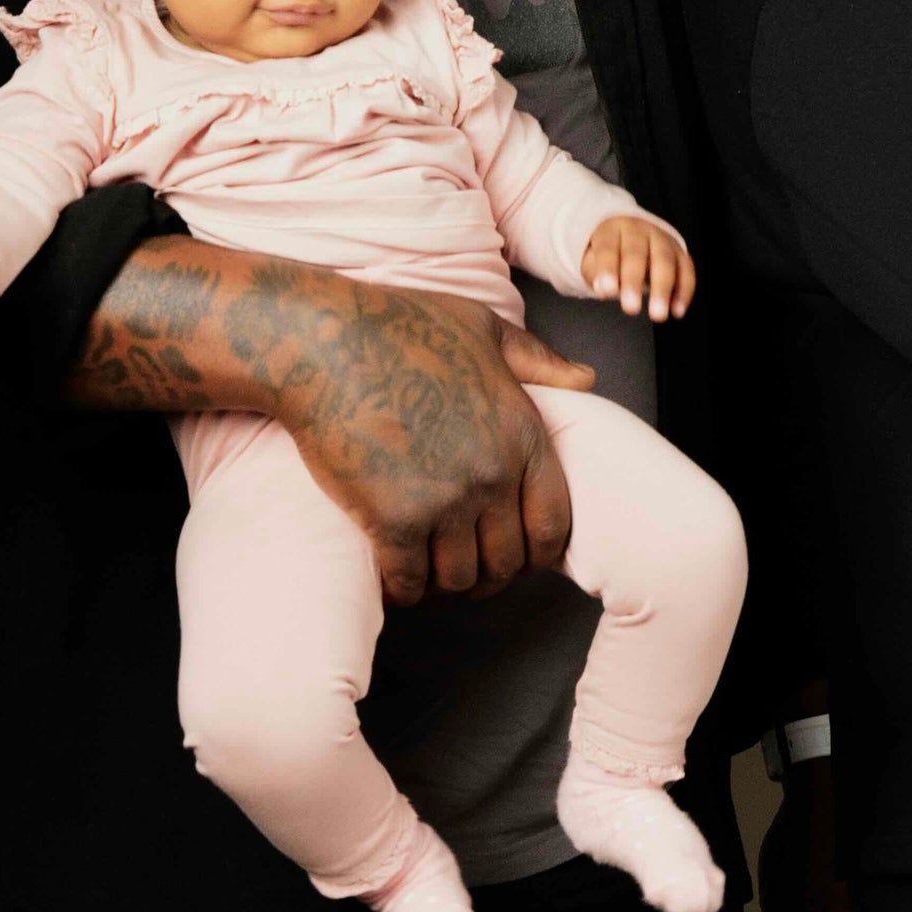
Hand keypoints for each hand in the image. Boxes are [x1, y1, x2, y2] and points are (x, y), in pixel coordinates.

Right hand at [67, 238, 596, 604]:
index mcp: (524, 435)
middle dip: (487, 573)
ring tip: (426, 568)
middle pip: (507, 563)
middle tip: (462, 566)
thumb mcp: (484, 327)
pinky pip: (409, 582)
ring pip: (459, 579)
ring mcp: (444, 501)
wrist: (322, 341)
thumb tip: (589, 379)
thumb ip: (538, 360)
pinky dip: (401, 588)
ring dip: (443, 582)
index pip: (554, 526)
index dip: (537, 551)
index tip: (512, 551)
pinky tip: (391, 574)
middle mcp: (494, 475)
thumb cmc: (400, 324)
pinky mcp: (392, 520)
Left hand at [581, 216, 695, 321]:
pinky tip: (677, 311)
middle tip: (630, 308)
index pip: (608, 247)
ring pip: (665, 261)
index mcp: (613, 229)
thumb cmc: (610, 254)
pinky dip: (684, 292)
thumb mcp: (592, 259)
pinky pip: (686, 271)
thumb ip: (595, 273)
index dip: (608, 269)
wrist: (631, 236)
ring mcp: (663, 240)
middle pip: (637, 253)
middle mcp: (640, 230)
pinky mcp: (680, 253)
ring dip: (663, 290)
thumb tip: (604, 288)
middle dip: (634, 282)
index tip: (607, 292)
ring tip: (658, 315)